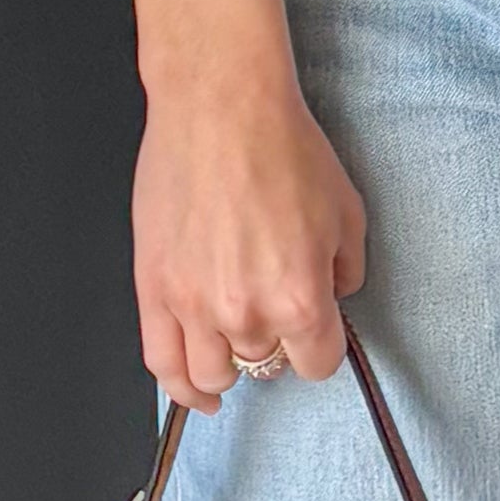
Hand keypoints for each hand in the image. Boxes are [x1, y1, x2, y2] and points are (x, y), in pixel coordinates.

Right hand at [132, 59, 367, 406]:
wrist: (220, 107)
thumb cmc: (281, 147)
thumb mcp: (347, 212)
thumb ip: (346, 272)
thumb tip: (334, 299)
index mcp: (298, 298)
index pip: (317, 365)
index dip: (320, 348)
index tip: (316, 334)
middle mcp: (244, 312)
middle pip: (266, 367)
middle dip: (276, 344)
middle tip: (273, 308)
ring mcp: (192, 305)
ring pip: (212, 374)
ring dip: (230, 366)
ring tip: (237, 343)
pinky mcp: (152, 290)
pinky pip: (161, 362)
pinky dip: (180, 387)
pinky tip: (196, 392)